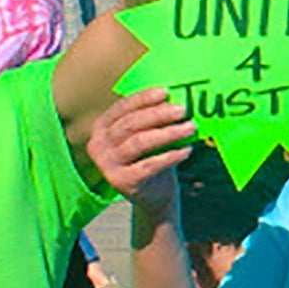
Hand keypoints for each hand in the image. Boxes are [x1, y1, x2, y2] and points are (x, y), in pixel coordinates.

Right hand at [88, 90, 194, 210]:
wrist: (154, 195)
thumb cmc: (152, 156)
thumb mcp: (148, 134)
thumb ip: (153, 117)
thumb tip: (173, 96)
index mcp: (101, 128)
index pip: (122, 107)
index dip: (143, 98)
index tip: (165, 92)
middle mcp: (98, 145)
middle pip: (131, 124)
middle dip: (158, 114)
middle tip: (182, 110)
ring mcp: (107, 165)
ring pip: (139, 142)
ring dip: (168, 133)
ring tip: (190, 128)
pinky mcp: (121, 182)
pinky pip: (149, 164)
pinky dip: (171, 156)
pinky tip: (187, 150)